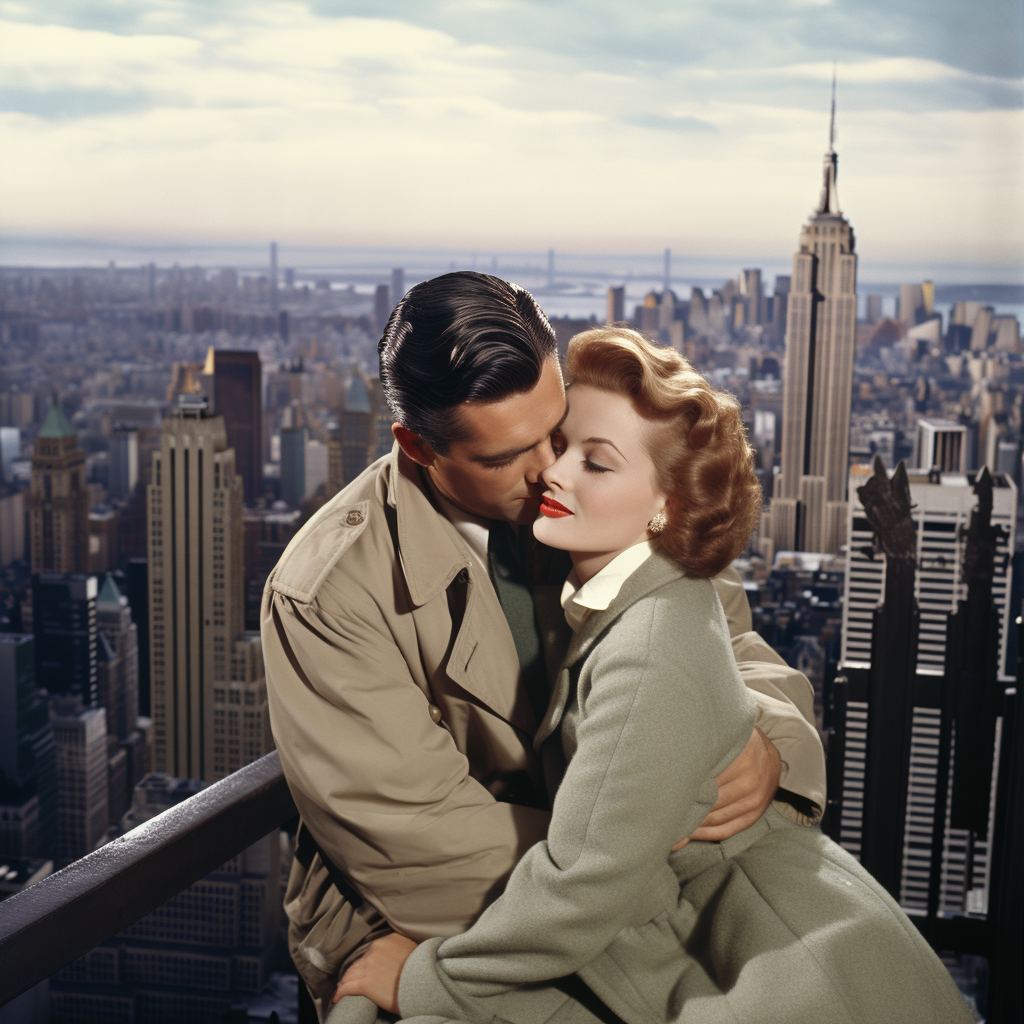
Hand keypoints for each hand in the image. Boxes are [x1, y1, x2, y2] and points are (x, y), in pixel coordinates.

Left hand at [333, 933, 417, 1012]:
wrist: (423, 984)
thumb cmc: (422, 970)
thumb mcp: (413, 949)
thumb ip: (400, 948)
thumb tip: (397, 955)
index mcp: (388, 939)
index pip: (371, 951)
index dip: (367, 961)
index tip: (367, 967)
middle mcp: (376, 949)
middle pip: (359, 961)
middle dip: (355, 971)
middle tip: (352, 979)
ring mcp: (368, 966)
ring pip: (351, 973)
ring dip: (346, 981)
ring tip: (343, 987)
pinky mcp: (364, 983)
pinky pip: (346, 988)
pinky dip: (340, 993)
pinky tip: (337, 997)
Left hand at [671, 726, 779, 848]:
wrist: (768, 755)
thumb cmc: (738, 744)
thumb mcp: (725, 738)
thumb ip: (705, 746)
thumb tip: (675, 757)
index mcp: (742, 758)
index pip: (708, 778)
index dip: (684, 786)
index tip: (664, 791)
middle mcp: (751, 781)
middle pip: (710, 800)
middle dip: (686, 807)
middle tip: (663, 811)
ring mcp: (756, 801)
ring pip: (716, 818)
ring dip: (694, 823)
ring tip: (672, 825)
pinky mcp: (755, 815)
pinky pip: (727, 829)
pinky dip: (707, 834)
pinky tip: (691, 833)